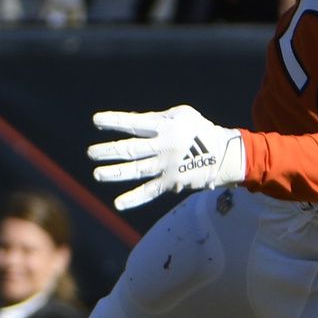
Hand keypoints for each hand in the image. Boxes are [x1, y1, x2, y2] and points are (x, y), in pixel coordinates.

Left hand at [88, 105, 245, 210]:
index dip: (114, 121)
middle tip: (91, 153)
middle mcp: (164, 146)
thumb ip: (158, 117)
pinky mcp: (172, 182)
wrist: (226, 155)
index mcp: (166, 126)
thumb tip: (132, 123)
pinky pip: (150, 191)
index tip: (95, 121)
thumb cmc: (200, 130)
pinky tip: (118, 203)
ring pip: (136, 170)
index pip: (134, 123)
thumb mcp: (183, 114)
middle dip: (108, 151)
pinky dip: (134, 198)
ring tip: (98, 173)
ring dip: (115, 173)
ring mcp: (167, 165)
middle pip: (131, 149)